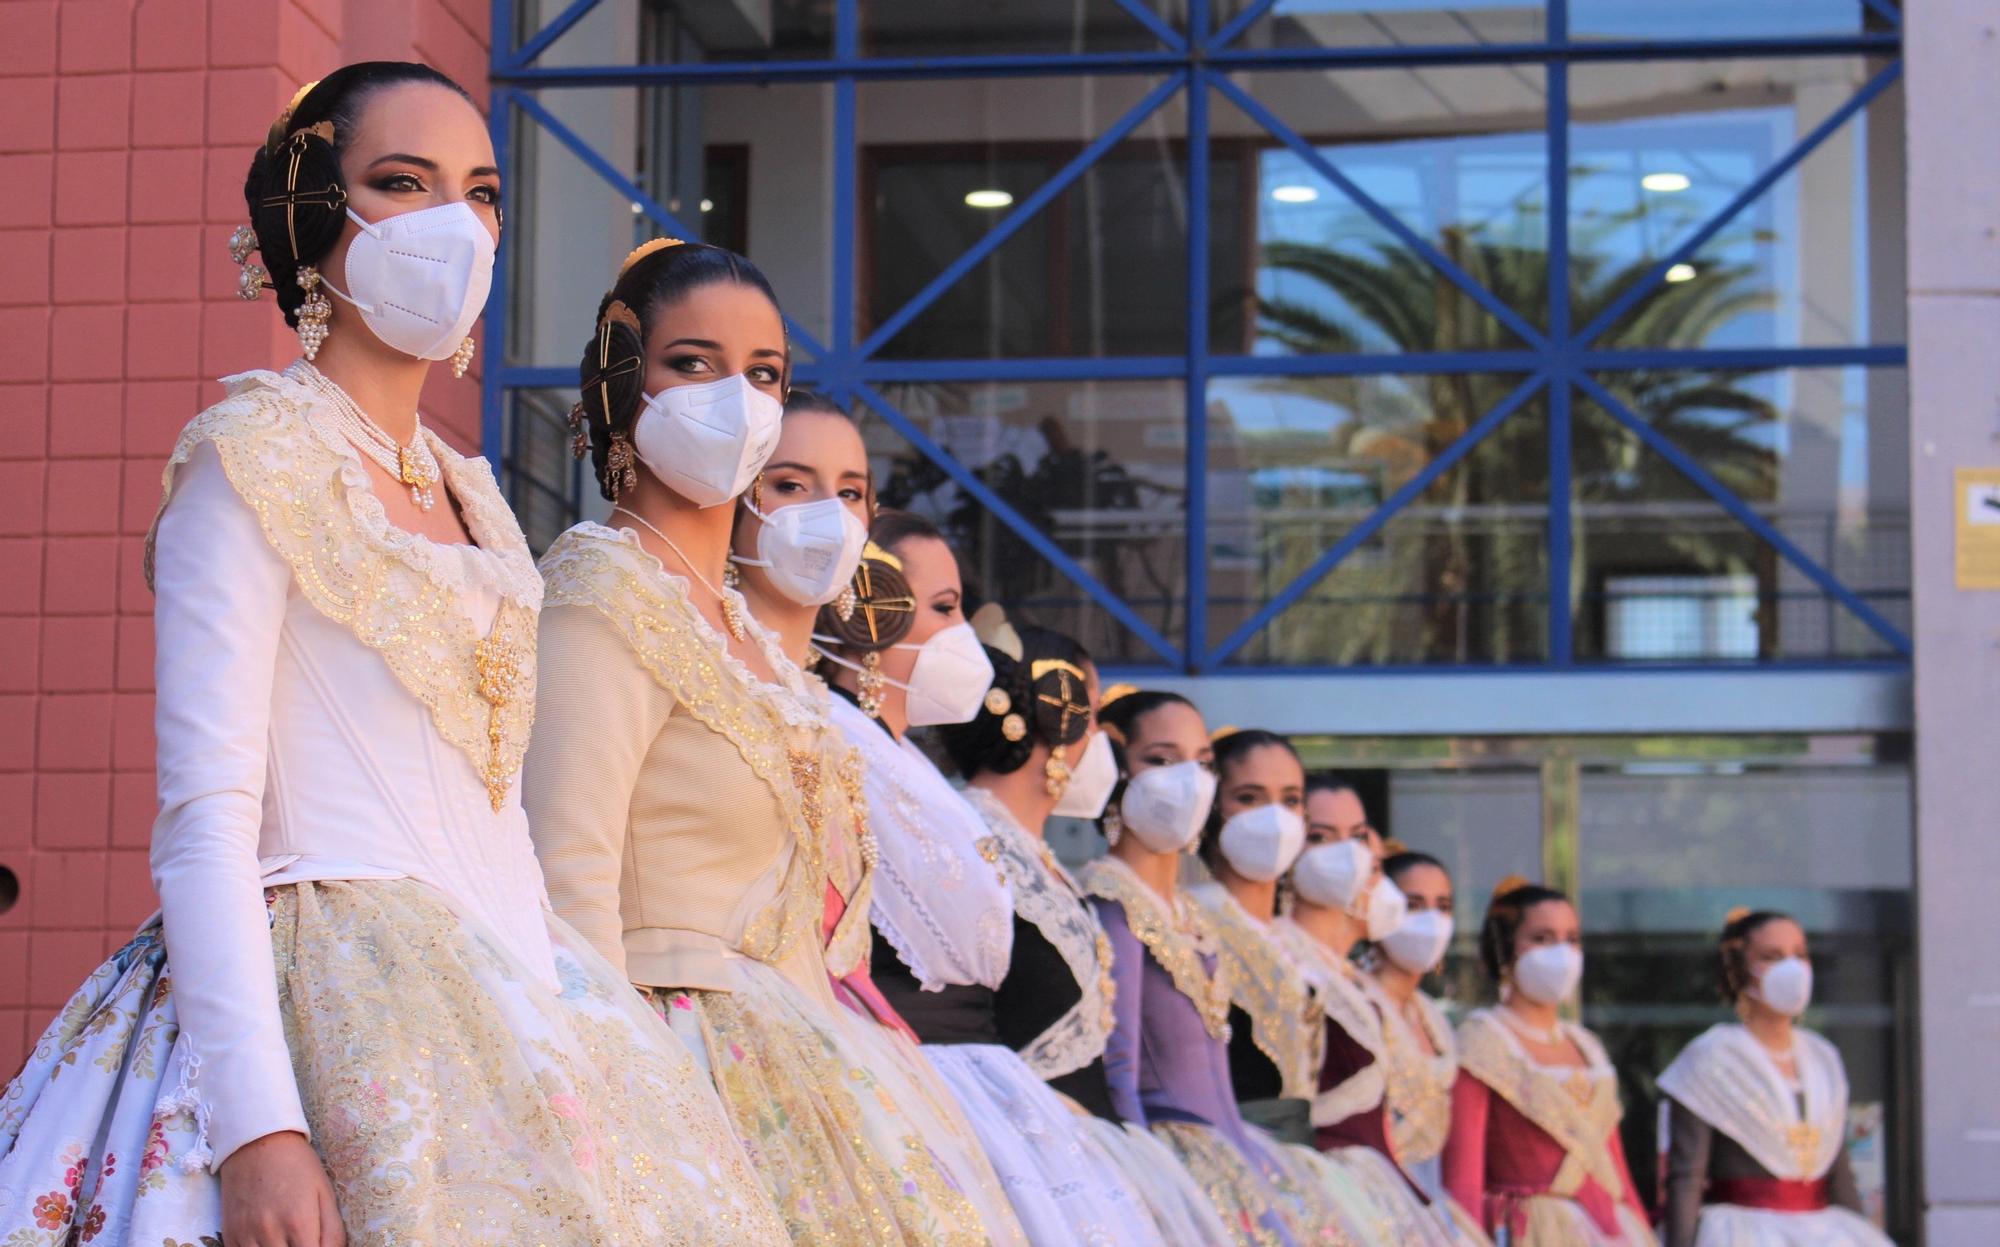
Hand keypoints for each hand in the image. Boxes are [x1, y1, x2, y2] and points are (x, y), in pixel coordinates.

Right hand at [218, 1131, 345, 1246]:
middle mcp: (270, 1233)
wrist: (257, 1143)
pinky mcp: (230, 1235)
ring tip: (287, 1242)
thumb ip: (333, 1232)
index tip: (317, 1246)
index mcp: (300, 1222)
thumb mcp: (325, 1193)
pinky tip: (270, 1243)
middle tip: (303, 1241)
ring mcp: (246, 1236)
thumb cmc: (298, 1166)